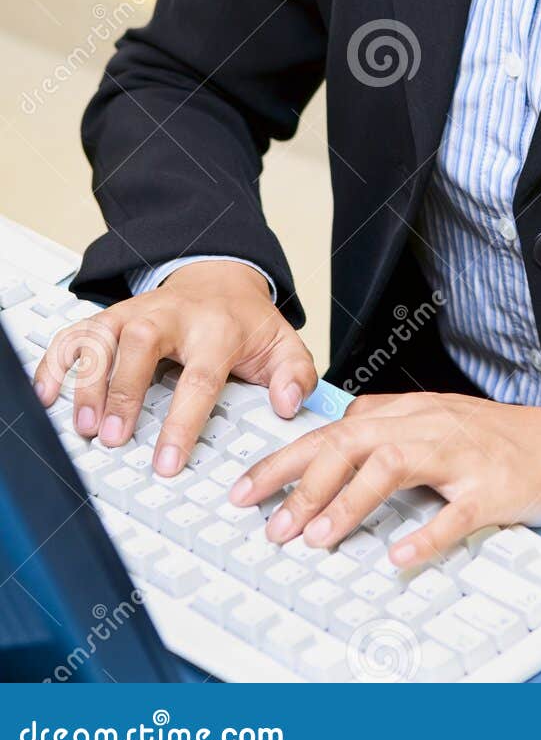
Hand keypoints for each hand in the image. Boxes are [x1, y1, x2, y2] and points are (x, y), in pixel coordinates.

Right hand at [32, 260, 317, 476]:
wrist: (221, 277)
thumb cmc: (246, 323)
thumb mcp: (282, 344)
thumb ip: (295, 375)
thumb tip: (287, 404)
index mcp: (218, 328)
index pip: (200, 377)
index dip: (182, 422)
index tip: (166, 462)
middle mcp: (173, 316)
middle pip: (141, 344)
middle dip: (123, 389)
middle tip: (112, 437)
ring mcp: (138, 313)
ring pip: (105, 336)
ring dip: (88, 381)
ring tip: (84, 427)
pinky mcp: (112, 316)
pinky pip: (78, 333)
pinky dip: (57, 361)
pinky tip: (47, 394)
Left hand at [227, 390, 540, 567]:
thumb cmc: (496, 440)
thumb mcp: (433, 422)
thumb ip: (384, 427)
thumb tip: (331, 440)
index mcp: (409, 412)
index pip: (333, 430)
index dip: (284, 459)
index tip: (246, 490)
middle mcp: (427, 425)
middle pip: (351, 442)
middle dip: (302, 482)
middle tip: (269, 524)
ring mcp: (460, 454)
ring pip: (393, 465)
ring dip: (348, 502)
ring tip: (318, 539)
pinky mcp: (491, 487)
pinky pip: (455, 512)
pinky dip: (425, 535)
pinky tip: (399, 558)